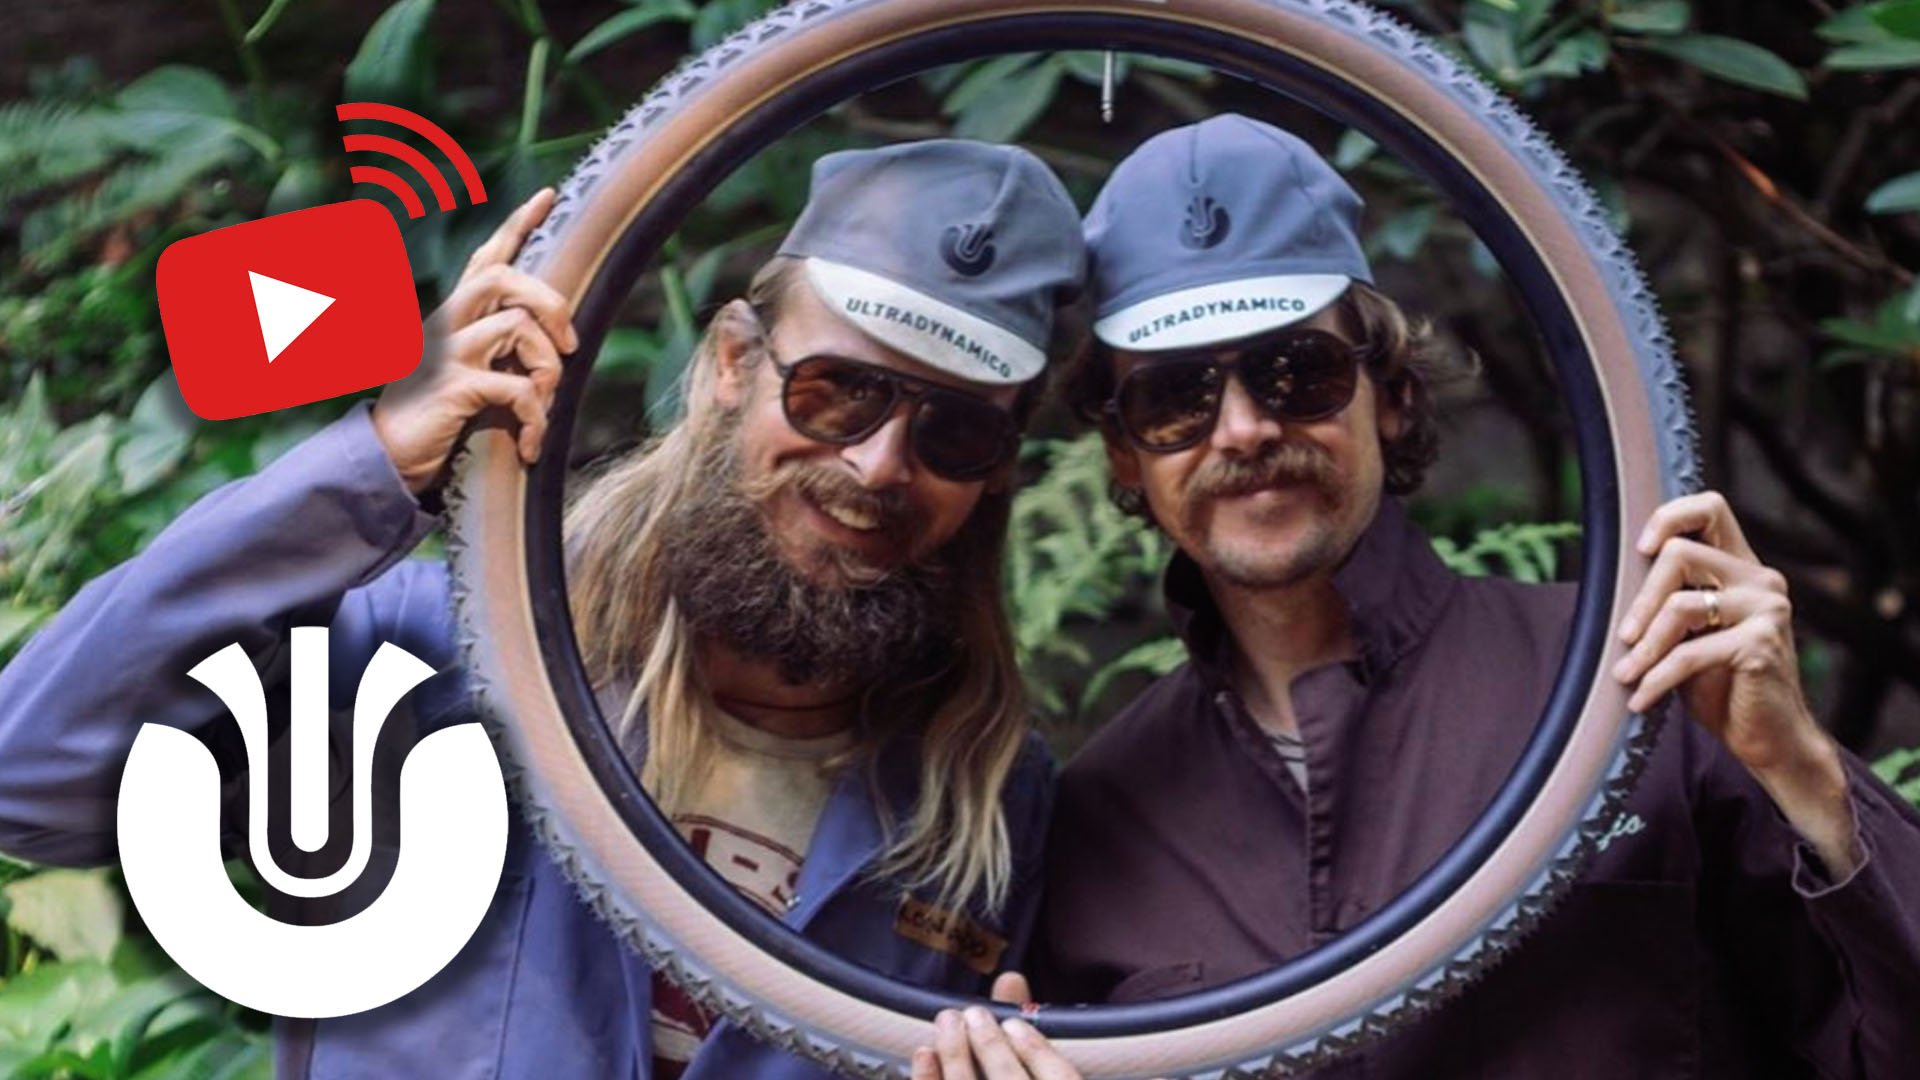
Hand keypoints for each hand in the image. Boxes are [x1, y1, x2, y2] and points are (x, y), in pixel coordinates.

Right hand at [372, 188, 578, 493]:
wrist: (387, 460)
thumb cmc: (436, 419)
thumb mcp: (468, 374)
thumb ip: (498, 351)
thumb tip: (554, 346)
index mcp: (452, 316)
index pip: (487, 258)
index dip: (518, 225)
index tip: (548, 195)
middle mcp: (446, 324)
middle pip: (504, 277)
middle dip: (551, 303)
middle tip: (569, 343)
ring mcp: (446, 353)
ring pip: (518, 327)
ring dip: (547, 368)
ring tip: (542, 406)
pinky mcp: (453, 388)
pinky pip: (516, 387)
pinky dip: (535, 416)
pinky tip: (533, 444)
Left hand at [910, 973, 1082, 1079]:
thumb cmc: (1018, 1078)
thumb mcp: (1037, 1071)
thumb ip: (1029, 1039)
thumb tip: (1010, 978)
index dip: (1038, 1051)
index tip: (1015, 1024)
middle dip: (991, 1047)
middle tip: (974, 1015)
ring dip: (956, 1056)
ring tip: (948, 1023)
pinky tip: (924, 1054)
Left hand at [1612, 491, 1857, 871]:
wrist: (1770, 740)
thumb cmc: (1723, 688)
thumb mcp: (1687, 637)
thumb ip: (1666, 604)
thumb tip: (1610, 583)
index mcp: (1743, 569)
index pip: (1711, 507)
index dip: (1670, 516)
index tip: (1639, 549)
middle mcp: (1761, 580)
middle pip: (1681, 554)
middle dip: (1640, 600)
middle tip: (1622, 640)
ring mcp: (1766, 609)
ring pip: (1679, 604)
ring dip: (1644, 647)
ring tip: (1625, 676)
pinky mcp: (1761, 644)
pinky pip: (1689, 653)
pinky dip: (1656, 679)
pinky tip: (1640, 700)